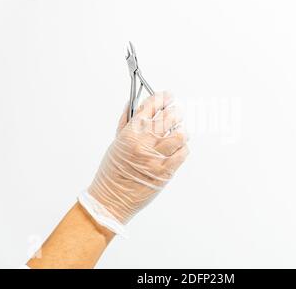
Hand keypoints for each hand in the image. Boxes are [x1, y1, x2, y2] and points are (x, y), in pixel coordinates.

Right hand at [80, 91, 188, 228]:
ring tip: (179, 131)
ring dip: (182, 130)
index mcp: (130, 133)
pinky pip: (183, 153)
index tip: (168, 95)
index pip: (150, 106)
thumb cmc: (111, 173)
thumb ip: (126, 121)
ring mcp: (156, 157)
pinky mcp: (166, 172)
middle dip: (176, 111)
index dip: (162, 98)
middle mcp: (144, 143)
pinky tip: (178, 148)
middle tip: (177, 111)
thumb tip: (133, 102)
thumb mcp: (116, 143)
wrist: (111, 200)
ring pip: (180, 134)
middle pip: (169, 117)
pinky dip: (183, 148)